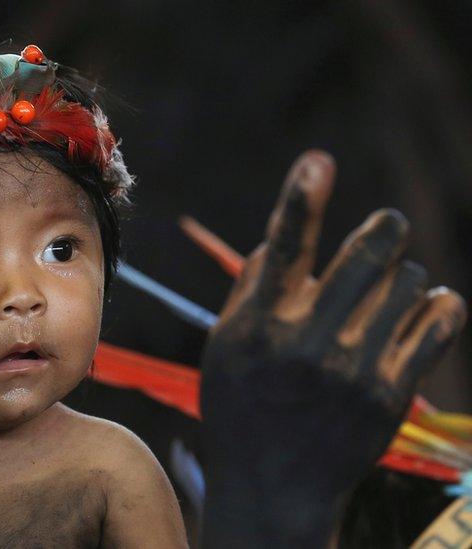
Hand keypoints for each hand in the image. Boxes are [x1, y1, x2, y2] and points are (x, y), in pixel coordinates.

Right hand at [199, 151, 465, 546]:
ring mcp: (353, 370)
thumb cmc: (243, 404)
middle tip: (389, 226)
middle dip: (386, 228)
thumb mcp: (226, 346)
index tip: (318, 161)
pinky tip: (426, 309)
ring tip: (390, 295)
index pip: (283, 247)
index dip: (302, 197)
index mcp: (258, 325)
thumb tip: (282, 234)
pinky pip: (438, 323)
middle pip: (369, 253)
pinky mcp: (390, 394)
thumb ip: (252, 288)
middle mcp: (306, 342)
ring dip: (404, 277)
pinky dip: (439, 306)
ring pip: (410, 283)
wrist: (274, 485)